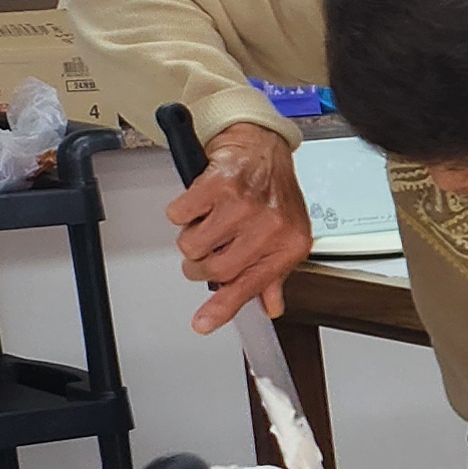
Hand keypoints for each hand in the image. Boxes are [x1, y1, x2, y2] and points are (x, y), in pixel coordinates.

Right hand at [169, 121, 311, 332]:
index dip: (223, 308)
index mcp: (288, 245)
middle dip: (200, 265)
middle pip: (214, 270)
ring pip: (192, 245)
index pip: (250, 286)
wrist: (263, 144)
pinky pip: (179, 215)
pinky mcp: (217, 184)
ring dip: (192, 236)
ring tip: (209, 220)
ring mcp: (243, 206)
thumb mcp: (285, 235)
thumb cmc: (274, 190)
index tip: (202, 324)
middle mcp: (269, 227)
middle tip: (206, 250)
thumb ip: (272, 274)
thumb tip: (268, 306)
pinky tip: (201, 202)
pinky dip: (182, 212)